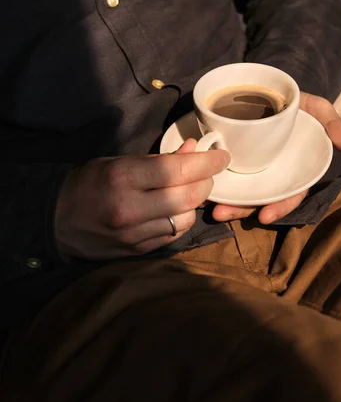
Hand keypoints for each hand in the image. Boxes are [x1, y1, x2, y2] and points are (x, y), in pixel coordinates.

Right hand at [55, 140, 229, 259]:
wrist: (56, 219)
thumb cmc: (89, 182)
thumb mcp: (120, 161)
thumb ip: (159, 158)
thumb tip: (194, 150)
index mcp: (124, 177)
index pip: (178, 170)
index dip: (207, 162)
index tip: (222, 156)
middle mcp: (131, 208)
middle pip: (188, 196)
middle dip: (206, 181)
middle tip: (208, 172)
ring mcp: (134, 234)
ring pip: (186, 219)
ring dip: (195, 203)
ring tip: (190, 190)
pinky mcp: (137, 251)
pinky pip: (174, 235)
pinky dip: (182, 220)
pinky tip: (177, 209)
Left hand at [211, 92, 340, 224]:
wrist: (272, 90)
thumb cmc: (299, 106)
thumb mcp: (318, 110)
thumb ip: (333, 125)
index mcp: (294, 171)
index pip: (290, 195)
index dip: (279, 206)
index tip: (264, 216)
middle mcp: (273, 175)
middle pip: (259, 198)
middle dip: (241, 210)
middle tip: (221, 213)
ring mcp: (253, 169)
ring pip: (240, 192)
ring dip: (225, 202)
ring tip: (209, 207)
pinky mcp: (234, 159)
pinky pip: (225, 175)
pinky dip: (215, 183)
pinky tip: (200, 187)